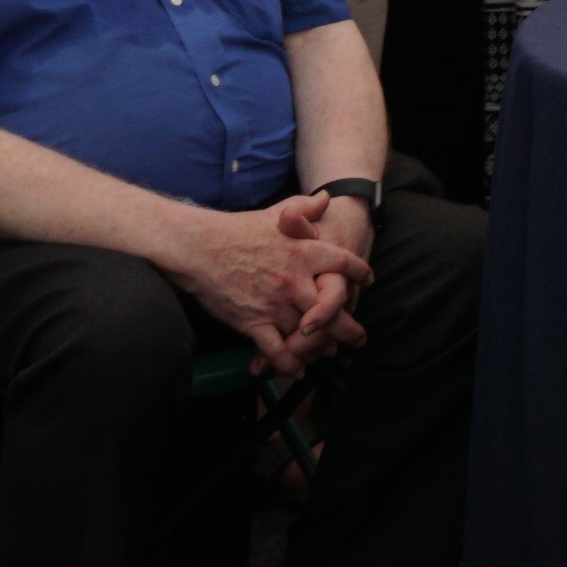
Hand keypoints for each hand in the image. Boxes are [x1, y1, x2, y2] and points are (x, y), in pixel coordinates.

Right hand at [167, 204, 375, 373]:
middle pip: (332, 310)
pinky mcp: (254, 322)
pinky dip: (289, 363)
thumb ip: (306, 207)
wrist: (200, 247)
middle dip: (349, 328)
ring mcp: (275, 304)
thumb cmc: (238, 229)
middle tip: (359, 338)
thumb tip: (327, 198)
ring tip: (328, 353)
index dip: (359, 274)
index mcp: (304, 251)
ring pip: (307, 334)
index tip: (367, 281)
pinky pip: (277, 350)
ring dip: (319, 347)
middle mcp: (295, 280)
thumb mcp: (278, 211)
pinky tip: (297, 369)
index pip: (343, 264)